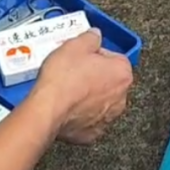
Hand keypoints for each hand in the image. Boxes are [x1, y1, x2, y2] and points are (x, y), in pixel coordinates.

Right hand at [32, 29, 134, 144]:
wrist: (48, 110)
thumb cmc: (63, 79)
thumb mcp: (75, 45)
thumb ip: (90, 37)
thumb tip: (95, 35)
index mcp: (122, 73)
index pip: (115, 58)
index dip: (96, 55)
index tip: (84, 56)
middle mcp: (120, 97)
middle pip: (109, 81)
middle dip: (94, 76)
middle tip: (73, 72)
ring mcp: (107, 118)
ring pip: (100, 101)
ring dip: (88, 96)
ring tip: (68, 90)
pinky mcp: (93, 133)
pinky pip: (88, 119)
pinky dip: (80, 114)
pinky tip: (66, 106)